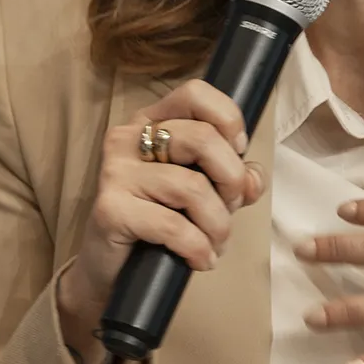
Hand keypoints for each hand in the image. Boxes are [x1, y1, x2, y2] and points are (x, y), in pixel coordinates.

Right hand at [58, 80, 265, 363]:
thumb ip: (231, 177)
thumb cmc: (158, 223)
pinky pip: (173, 225)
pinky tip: (200, 259)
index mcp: (150, 122)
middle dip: (231, 180)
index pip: (196, 94)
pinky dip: (198, 248)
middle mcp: (127, 138)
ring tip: (215, 244)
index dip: (229, 122)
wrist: (110, 269)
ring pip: (193, 187)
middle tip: (230, 208)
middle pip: (203, 138)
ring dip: (218, 224)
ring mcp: (115, 172)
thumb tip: (252, 178)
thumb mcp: (202, 192)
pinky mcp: (110, 209)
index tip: (237, 155)